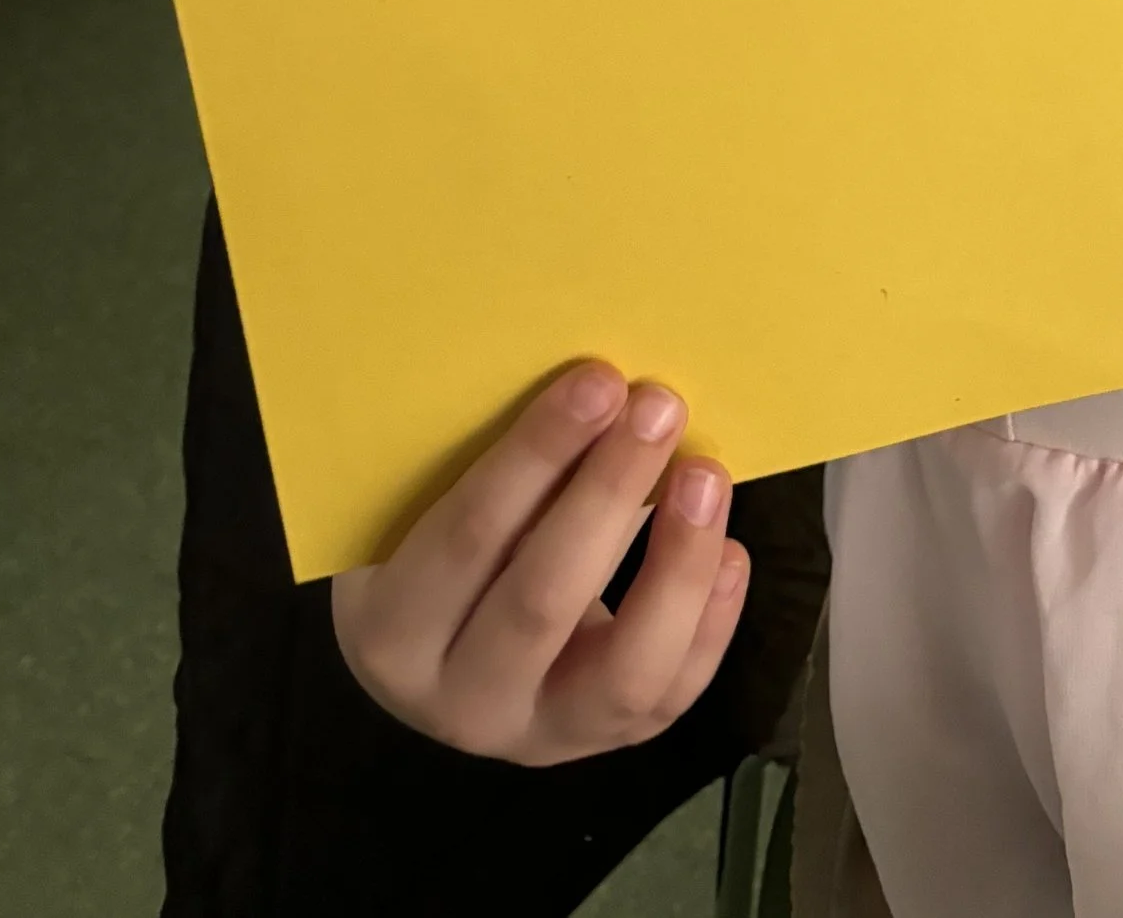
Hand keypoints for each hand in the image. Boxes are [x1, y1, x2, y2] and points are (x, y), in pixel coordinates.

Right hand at [330, 364, 747, 764]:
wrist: (438, 655)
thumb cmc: (429, 545)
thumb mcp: (423, 510)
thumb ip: (479, 462)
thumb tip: (590, 381)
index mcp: (392, 629)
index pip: (466, 541)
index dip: (536, 457)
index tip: (599, 379)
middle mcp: (459, 702)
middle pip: (542, 601)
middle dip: (610, 494)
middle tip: (660, 406)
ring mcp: (536, 737)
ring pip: (623, 672)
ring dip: (675, 565)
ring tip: (707, 474)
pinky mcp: (601, 743)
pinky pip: (669, 696)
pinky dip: (709, 623)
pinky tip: (731, 551)